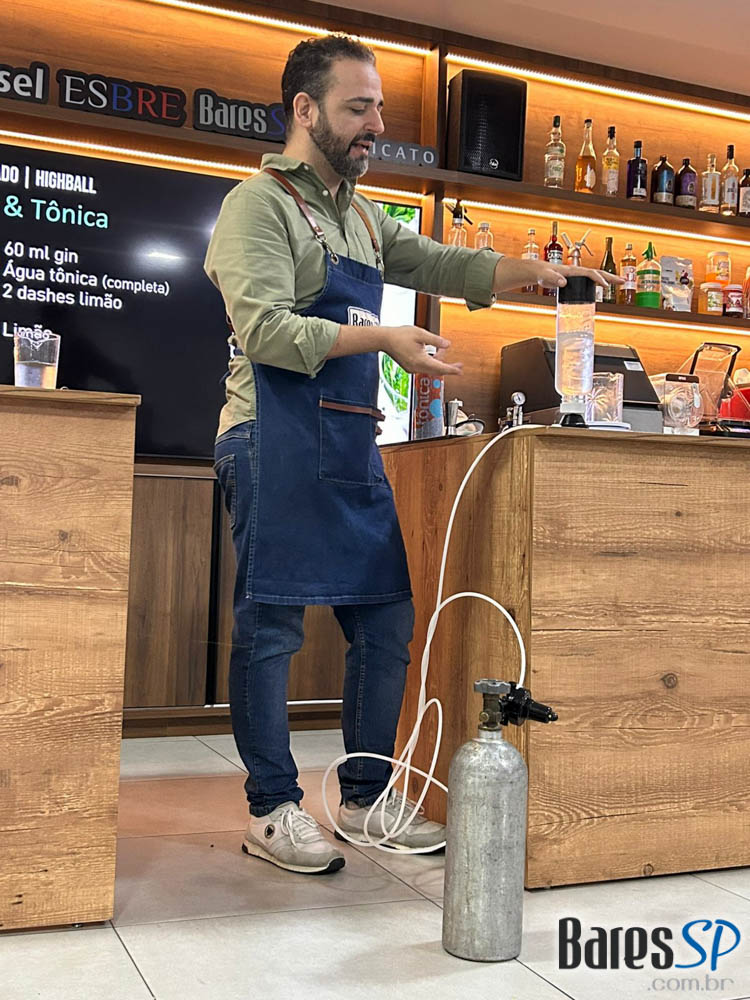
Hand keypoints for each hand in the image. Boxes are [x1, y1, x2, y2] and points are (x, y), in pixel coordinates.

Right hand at [382, 326, 462, 375]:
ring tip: (442, 352)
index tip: (460, 371)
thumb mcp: (421, 334)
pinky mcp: (409, 367)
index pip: (440, 368)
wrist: (385, 339)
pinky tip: (433, 354)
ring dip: (438, 362)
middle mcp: (416, 367)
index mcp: (420, 361)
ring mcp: (412, 368)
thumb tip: (447, 345)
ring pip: (430, 368)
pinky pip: (424, 367)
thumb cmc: (400, 336)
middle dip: (448, 368)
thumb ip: (436, 340)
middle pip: (436, 371)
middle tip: (459, 366)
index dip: (451, 369)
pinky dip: (431, 362)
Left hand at [493, 257, 624, 292]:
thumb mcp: (545, 277)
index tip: (605, 286)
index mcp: (573, 270)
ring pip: (596, 276)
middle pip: (598, 272)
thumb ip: (552, 278)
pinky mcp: (576, 280)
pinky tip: (603, 289)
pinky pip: (590, 281)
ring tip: (619, 283)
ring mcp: (577, 275)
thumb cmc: (542, 273)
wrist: (538, 271)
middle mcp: (577, 271)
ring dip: (608, 279)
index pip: (590, 273)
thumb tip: (563, 282)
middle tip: (622, 281)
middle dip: (610, 277)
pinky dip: (599, 283)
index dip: (598, 279)